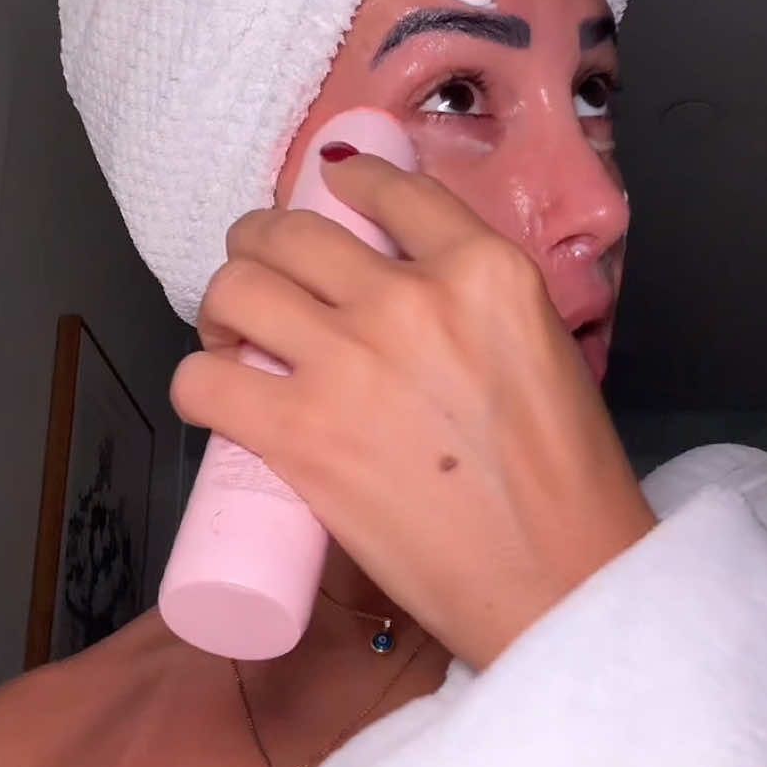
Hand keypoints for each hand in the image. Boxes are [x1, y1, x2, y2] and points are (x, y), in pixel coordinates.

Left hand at [170, 153, 657, 669]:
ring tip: (231, 338)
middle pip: (291, 232)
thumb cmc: (568, 487)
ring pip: (236, 289)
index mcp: (485, 271)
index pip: (388, 189)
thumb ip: (484, 312)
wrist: (556, 579)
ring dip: (223, 307)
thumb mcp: (547, 353)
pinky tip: (214, 398)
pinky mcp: (301, 433)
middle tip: (262, 281)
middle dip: (261, 247)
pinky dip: (198, 384)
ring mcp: (348, 362)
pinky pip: (205, 380)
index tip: (325, 204)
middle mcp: (410, 297)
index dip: (342, 187)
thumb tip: (422, 310)